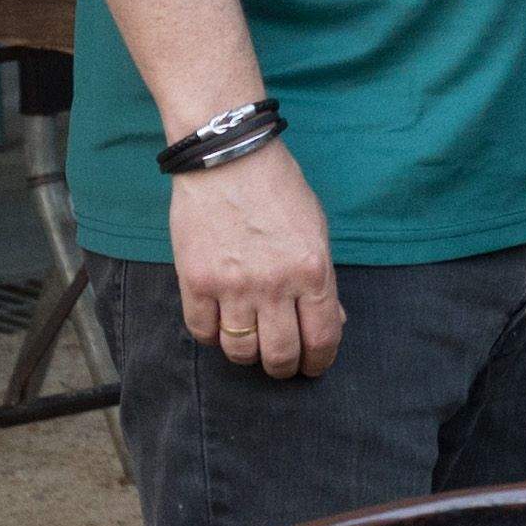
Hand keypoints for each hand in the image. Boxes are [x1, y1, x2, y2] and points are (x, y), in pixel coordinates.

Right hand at [172, 141, 344, 378]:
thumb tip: (330, 323)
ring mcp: (232, 285)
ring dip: (248, 355)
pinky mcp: (194, 281)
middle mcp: (274, 284)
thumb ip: (323, 281)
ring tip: (251, 344)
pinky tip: (220, 326)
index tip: (313, 366)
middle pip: (280, 355)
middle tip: (282, 364)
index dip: (319, 361)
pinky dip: (213, 337)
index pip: (322, 338)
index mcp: (312, 270)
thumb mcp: (316, 231)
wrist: (228, 157)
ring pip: (240, 351)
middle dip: (284, 367)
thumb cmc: (278, 190)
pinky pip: (203, 332)